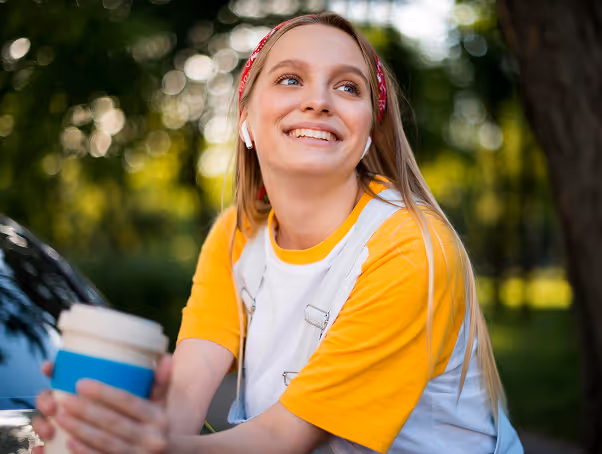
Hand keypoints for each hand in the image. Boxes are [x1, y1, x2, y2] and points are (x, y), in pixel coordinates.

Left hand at [32, 355, 172, 453]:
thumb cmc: (157, 427)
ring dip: (80, 430)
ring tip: (60, 417)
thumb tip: (166, 357)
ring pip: (105, 443)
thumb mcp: (163, 405)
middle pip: (113, 422)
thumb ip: (161, 382)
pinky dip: (84, 451)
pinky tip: (69, 441)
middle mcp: (151, 438)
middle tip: (64, 400)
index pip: (129, 401)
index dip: (104, 392)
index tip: (81, 383)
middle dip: (86, 410)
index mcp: (158, 418)